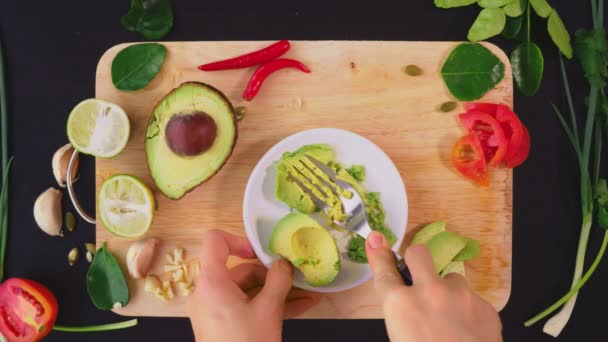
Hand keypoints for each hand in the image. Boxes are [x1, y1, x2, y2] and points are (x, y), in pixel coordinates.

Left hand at [187, 229, 320, 341]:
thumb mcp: (268, 311)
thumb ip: (278, 281)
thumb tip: (284, 263)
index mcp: (211, 282)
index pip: (216, 241)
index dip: (240, 240)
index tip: (263, 252)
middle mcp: (207, 293)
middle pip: (239, 270)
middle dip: (272, 274)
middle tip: (298, 275)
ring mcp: (214, 310)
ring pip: (247, 291)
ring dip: (276, 291)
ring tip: (308, 293)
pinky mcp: (222, 325)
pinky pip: (246, 307)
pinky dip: (268, 305)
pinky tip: (300, 307)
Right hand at [365, 231, 501, 341]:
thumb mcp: (401, 335)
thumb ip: (402, 312)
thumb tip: (405, 300)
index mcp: (399, 304)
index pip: (384, 270)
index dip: (379, 254)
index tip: (377, 238)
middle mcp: (428, 291)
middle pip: (419, 253)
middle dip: (417, 259)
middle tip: (420, 276)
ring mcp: (460, 295)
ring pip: (451, 279)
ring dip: (448, 292)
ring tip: (451, 320)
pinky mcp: (484, 305)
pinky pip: (472, 299)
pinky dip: (468, 311)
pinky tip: (468, 332)